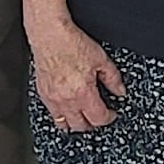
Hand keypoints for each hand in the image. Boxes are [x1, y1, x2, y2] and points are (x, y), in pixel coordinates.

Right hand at [30, 15, 124, 131]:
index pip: (98, 119)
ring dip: (75, 124)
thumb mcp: (101, 59)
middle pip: (81, 127)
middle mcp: (66, 100)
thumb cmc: (72, 44)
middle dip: (92, 124)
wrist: (50, 36)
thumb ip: (113, 78)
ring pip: (64, 124)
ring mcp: (52, 99)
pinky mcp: (43, 94)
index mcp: (83, 93)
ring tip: (83, 117)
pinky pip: (52, 114)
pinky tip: (68, 108)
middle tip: (99, 117)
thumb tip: (120, 91)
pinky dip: (61, 115)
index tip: (112, 114)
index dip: (109, 118)